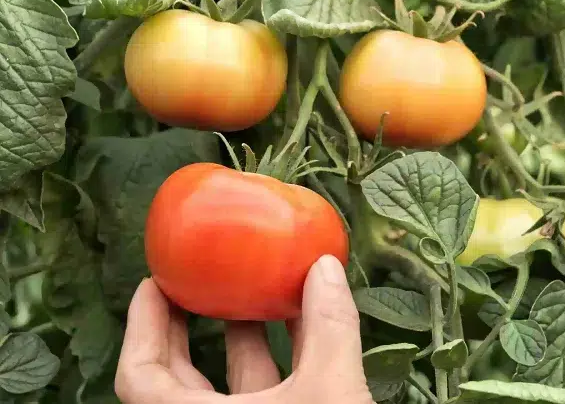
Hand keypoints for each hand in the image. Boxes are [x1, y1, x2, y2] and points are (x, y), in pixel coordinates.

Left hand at [114, 255, 374, 403]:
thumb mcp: (331, 395)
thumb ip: (328, 329)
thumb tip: (325, 267)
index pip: (139, 378)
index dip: (141, 326)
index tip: (156, 283)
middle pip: (177, 380)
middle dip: (186, 326)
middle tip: (195, 281)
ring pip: (227, 388)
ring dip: (239, 337)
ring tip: (251, 292)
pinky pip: (267, 395)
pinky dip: (279, 359)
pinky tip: (304, 326)